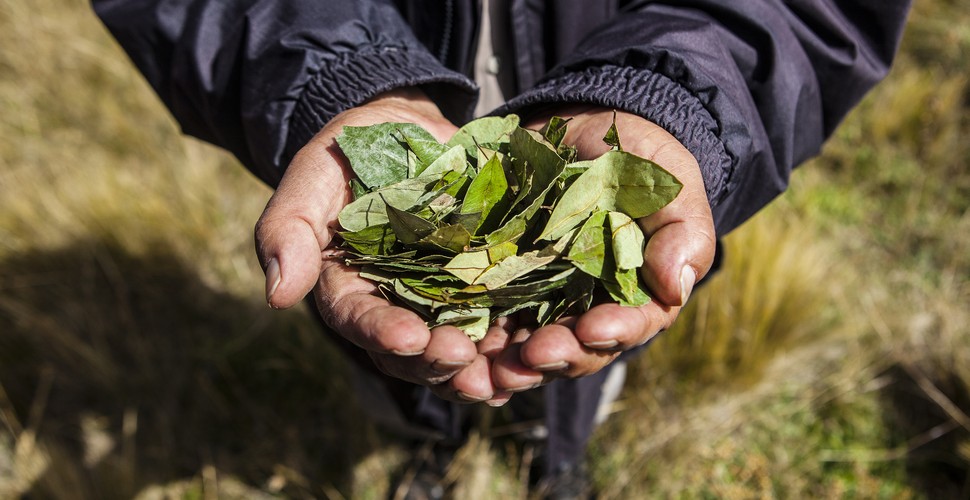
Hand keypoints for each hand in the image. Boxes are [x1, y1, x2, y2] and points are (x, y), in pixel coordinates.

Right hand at [254, 89, 502, 403]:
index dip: (381, 332)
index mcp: (347, 286)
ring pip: (456, 349)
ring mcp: (441, 299)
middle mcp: (394, 304)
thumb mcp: (313, 175)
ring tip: (501, 375)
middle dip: (434, 360)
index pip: (358, 318)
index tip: (407, 338)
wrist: (406, 130)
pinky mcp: (483, 284)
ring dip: (477, 368)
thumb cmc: (350, 152)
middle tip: (461, 360)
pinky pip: (498, 322)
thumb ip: (288, 228)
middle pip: (410, 350)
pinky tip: (533, 354)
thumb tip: (277, 295)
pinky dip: (513, 344)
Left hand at [487, 107, 716, 390]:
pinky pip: (484, 320)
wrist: (580, 132)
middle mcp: (587, 309)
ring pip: (527, 347)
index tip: (592, 329)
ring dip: (510, 362)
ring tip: (491, 366)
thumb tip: (676, 286)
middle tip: (533, 355)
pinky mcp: (499, 284)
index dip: (613, 332)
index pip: (629, 325)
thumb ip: (681, 232)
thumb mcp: (668, 185)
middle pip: (574, 349)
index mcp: (635, 295)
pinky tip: (456, 344)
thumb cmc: (637, 161)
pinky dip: (472, 339)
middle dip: (555, 356)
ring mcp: (540, 301)